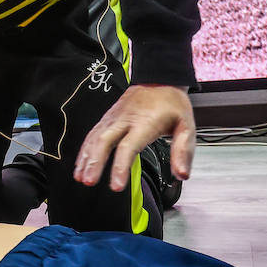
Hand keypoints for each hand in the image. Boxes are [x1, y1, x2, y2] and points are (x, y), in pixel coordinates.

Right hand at [75, 84, 195, 188]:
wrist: (160, 80)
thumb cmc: (172, 104)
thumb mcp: (186, 126)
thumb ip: (183, 151)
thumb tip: (182, 174)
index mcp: (144, 123)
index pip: (128, 146)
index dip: (120, 167)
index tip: (116, 186)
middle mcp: (124, 120)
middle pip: (104, 140)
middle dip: (94, 162)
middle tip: (88, 181)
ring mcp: (113, 117)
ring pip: (95, 137)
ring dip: (86, 157)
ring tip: (80, 177)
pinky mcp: (108, 118)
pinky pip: (93, 133)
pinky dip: (85, 149)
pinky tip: (81, 164)